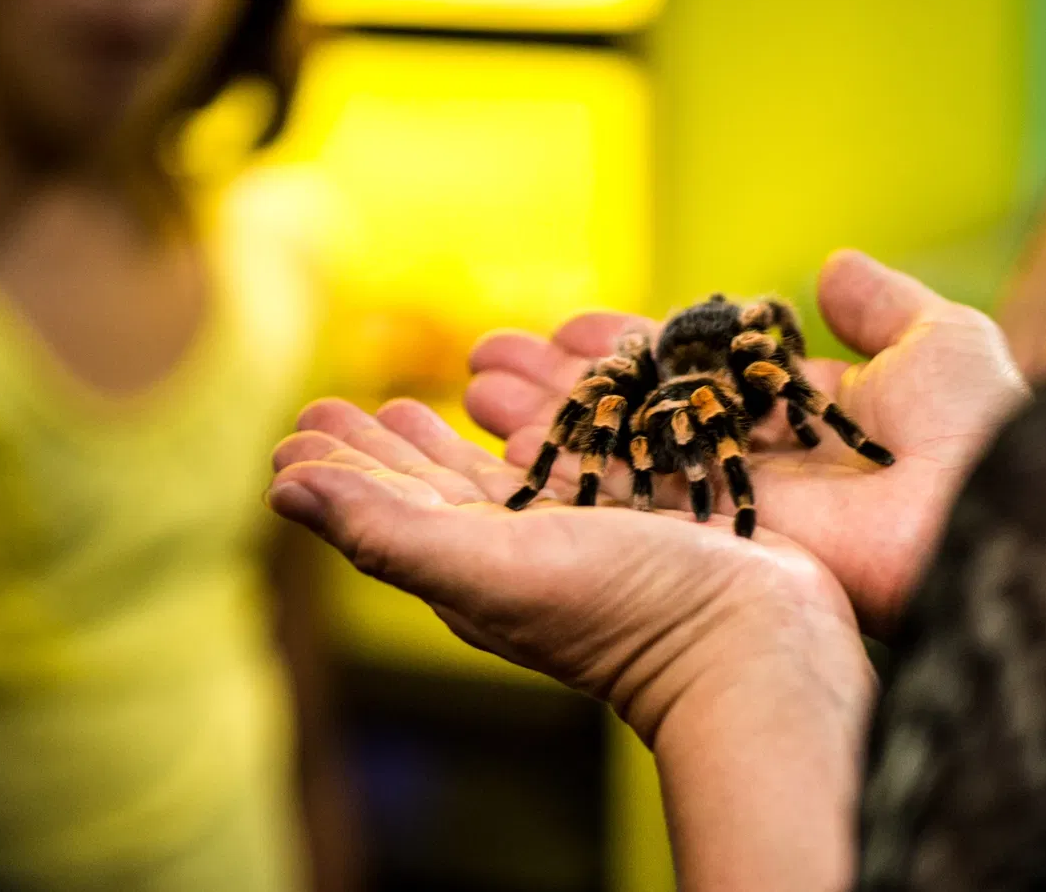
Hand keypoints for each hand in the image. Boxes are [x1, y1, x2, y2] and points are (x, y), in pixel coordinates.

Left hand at [268, 398, 871, 745]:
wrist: (760, 641)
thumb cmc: (622, 609)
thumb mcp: (491, 569)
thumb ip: (387, 530)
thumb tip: (285, 488)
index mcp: (467, 570)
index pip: (383, 510)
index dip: (339, 472)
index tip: (294, 434)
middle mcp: (514, 555)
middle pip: (427, 490)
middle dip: (380, 448)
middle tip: (332, 407)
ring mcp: (575, 536)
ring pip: (490, 477)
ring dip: (444, 441)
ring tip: (409, 404)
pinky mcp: (633, 514)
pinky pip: (563, 466)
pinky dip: (530, 438)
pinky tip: (523, 423)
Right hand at [466, 251, 1027, 635]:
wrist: (981, 517)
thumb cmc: (975, 430)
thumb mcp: (940, 342)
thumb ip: (879, 306)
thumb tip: (830, 263)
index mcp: (790, 409)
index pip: (687, 367)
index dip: (627, 344)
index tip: (567, 325)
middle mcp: (746, 454)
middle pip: (634, 408)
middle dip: (562, 382)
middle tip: (489, 356)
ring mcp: (723, 497)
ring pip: (615, 450)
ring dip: (546, 420)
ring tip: (475, 388)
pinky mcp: (710, 538)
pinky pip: (622, 499)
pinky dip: (566, 474)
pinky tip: (509, 445)